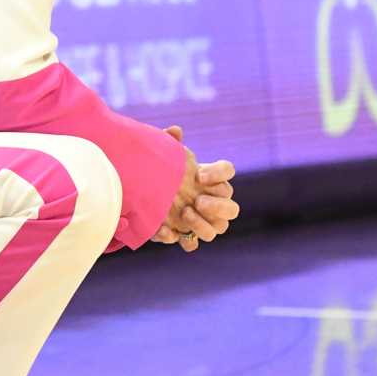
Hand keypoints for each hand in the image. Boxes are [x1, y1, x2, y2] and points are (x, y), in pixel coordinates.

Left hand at [149, 126, 237, 252]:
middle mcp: (214, 202)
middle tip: (198, 201)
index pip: (227, 171)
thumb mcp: (163, 156)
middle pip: (232, 209)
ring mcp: (203, 222)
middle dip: (218, 206)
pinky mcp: (186, 236)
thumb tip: (174, 131)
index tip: (199, 175)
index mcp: (210, 178)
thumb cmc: (162, 171)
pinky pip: (192, 244)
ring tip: (183, 213)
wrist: (144, 193)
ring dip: (202, 224)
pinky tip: (166, 230)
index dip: (218, 174)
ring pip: (218, 230)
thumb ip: (168, 143)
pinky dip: (181, 239)